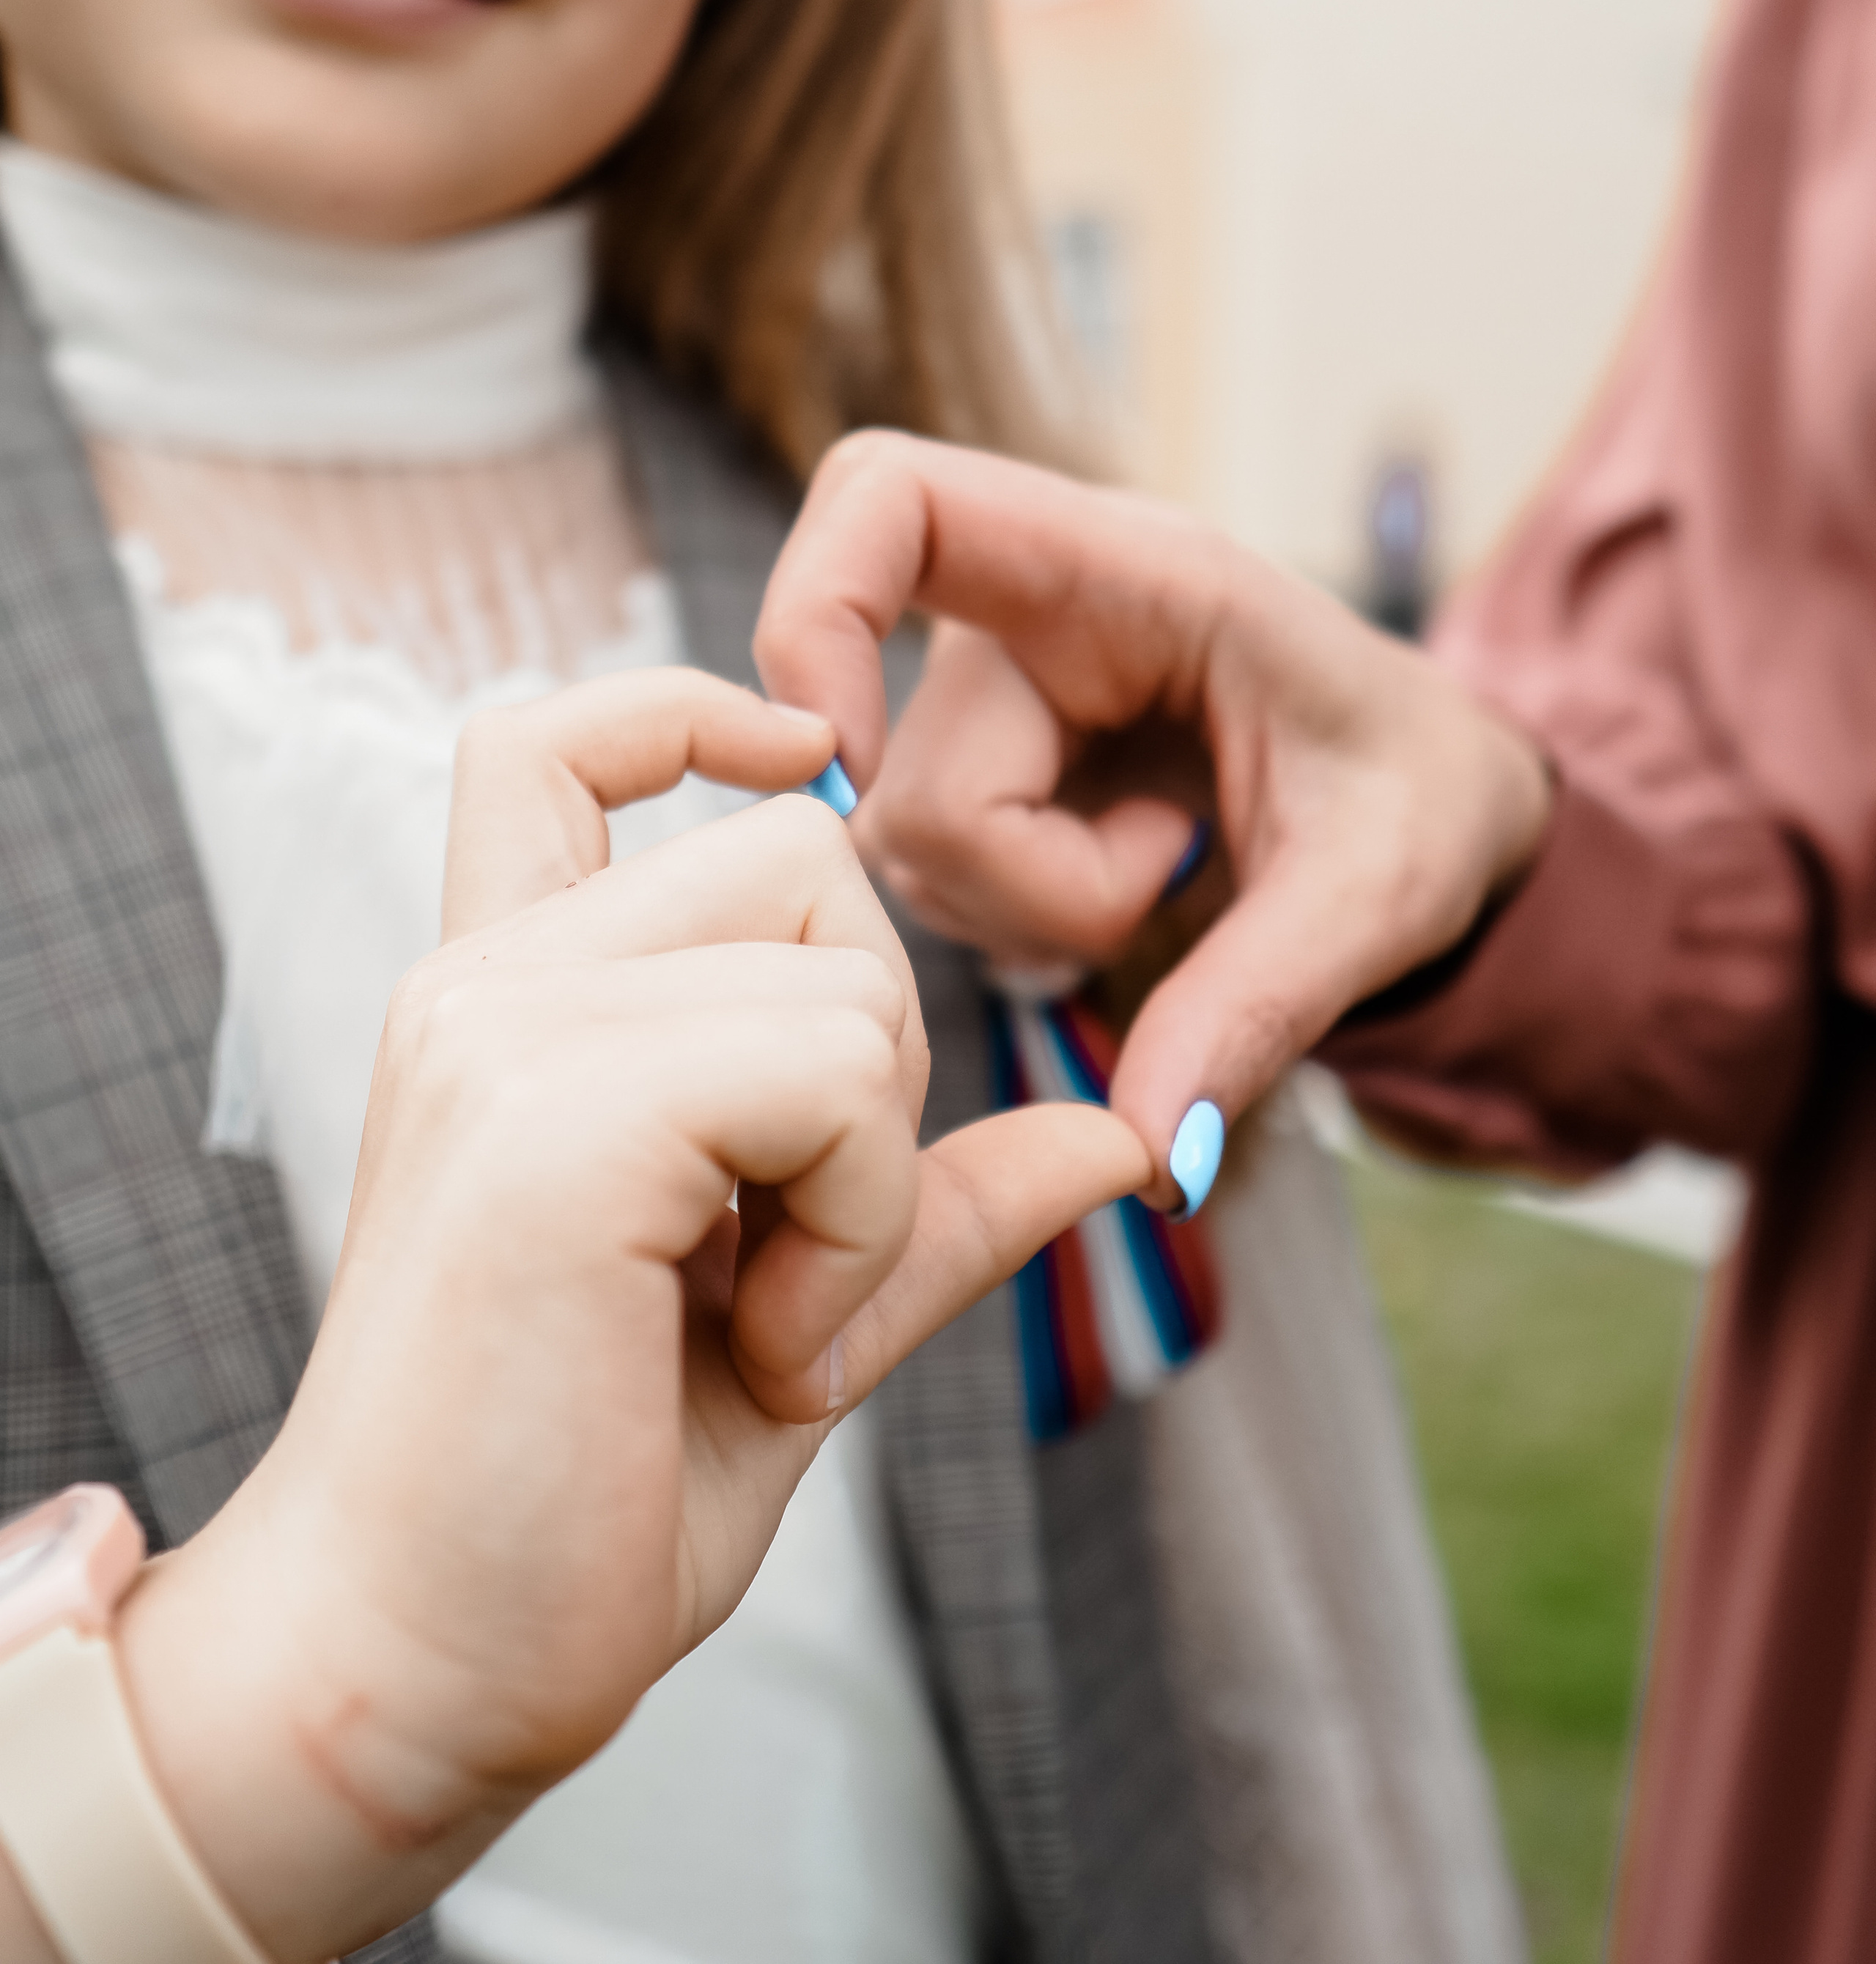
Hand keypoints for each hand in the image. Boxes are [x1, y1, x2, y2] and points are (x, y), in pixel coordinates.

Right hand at [99, 672, 1150, 1963]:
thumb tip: (1115, 1133)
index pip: (554, 742)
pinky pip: (834, 1074)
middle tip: (788, 1255)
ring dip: (869, 1167)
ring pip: (844, 970)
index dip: (688, 710)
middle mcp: (488, 983)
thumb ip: (934, 1203)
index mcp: (508, 1000)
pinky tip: (766, 1347)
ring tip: (766, 1321)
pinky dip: (857, 1221)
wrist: (416, 1669)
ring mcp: (507, 1033)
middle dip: (871, 1048)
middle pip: (799, 856)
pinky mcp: (555, 1117)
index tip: (798, 756)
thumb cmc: (580, 1491)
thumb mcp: (796, 1312)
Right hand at [754, 434, 1553, 1207]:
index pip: (893, 498)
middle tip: (1170, 874)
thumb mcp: (1380, 893)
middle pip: (901, 764)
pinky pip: (929, 873)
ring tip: (1166, 868)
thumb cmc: (1423, 797)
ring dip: (1027, 905)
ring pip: (902, 839)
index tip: (839, 757)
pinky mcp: (983, 763)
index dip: (813, 607)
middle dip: (1018, 879)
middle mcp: (1030, 608)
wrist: (1435, 805)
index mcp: (1129, 567)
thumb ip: (1260, 1005)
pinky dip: (1018, 914)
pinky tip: (1122, 885)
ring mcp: (995, 691)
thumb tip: (1147, 1156)